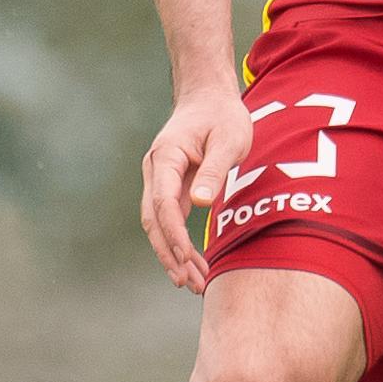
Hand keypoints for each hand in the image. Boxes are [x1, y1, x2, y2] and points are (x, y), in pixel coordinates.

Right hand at [138, 84, 254, 292]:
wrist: (209, 98)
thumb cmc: (222, 116)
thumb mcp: (229, 139)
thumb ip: (215, 170)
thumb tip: (200, 203)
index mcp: (165, 156)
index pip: (163, 203)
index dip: (174, 235)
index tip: (187, 258)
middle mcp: (156, 170)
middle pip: (153, 221)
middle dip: (169, 254)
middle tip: (189, 284)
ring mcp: (160, 180)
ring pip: (158, 224)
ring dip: (172, 254)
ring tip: (192, 284)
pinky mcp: (170, 187)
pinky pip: (169, 220)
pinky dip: (178, 243)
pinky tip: (191, 264)